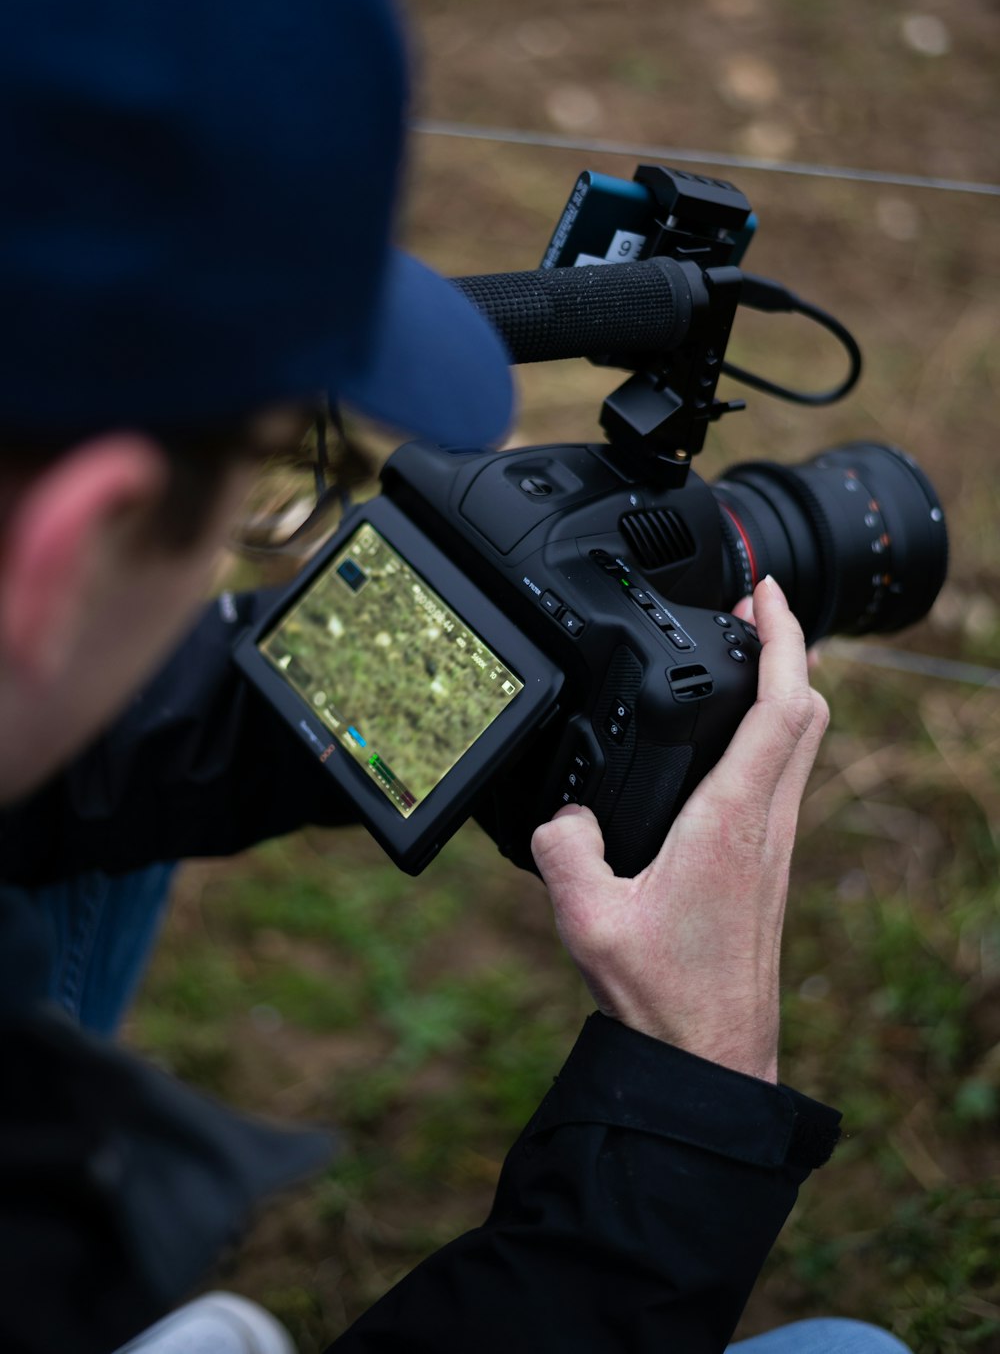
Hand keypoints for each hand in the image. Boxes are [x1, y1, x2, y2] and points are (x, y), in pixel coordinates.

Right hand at [530, 576, 828, 1082]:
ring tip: (741, 659)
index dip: (783, 637)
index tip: (767, 591)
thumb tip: (558, 815)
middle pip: (809, 710)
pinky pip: (784, 774)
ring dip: (784, 689)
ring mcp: (775, 845)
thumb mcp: (589, 918)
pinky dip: (769, 733)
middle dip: (789, 647)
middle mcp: (766, 823)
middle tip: (752, 609)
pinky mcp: (768, 866)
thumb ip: (563, 850)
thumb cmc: (664, 996)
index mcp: (731, 818)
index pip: (781, 704)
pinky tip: (723, 744)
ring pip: (802, 742)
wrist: (711, 1057)